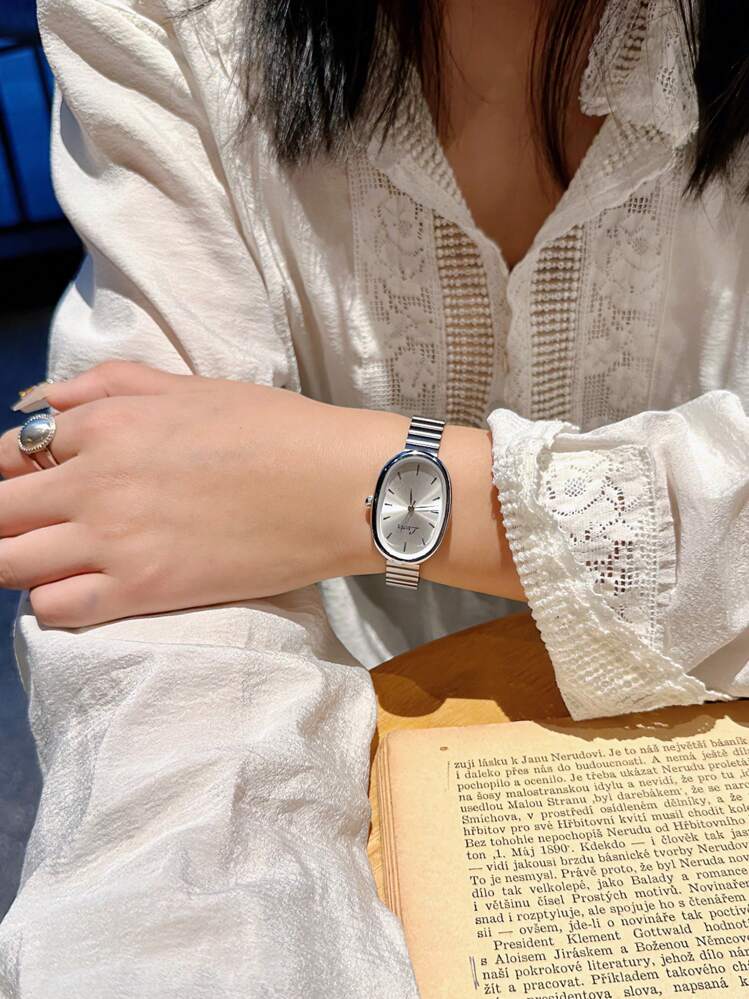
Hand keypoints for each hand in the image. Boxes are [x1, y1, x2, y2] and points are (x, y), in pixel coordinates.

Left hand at [0, 361, 407, 627]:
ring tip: (53, 559)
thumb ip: (103, 385)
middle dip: (4, 520)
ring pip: (9, 564)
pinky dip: (51, 601)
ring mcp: (115, 540)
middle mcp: (94, 482)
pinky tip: (81, 588)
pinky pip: (55, 608)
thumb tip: (37, 404)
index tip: (32, 488)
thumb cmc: (273, 429)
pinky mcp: (144, 590)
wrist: (336, 487)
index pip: (8, 455)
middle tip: (34, 528)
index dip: (11, 474)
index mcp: (104, 424)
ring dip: (18, 561)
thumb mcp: (186, 385)